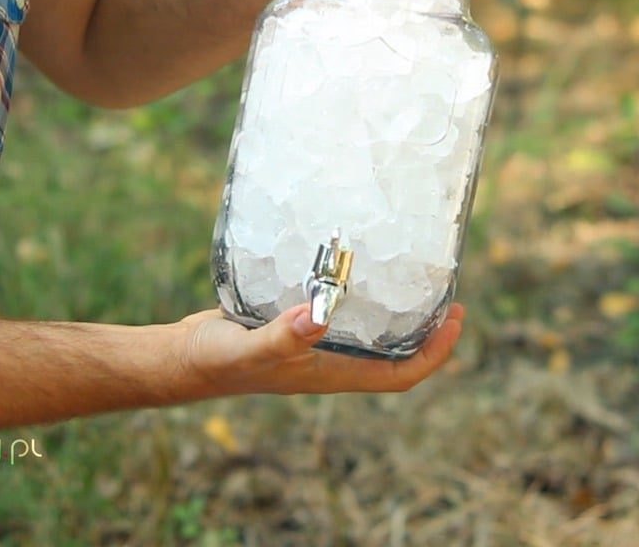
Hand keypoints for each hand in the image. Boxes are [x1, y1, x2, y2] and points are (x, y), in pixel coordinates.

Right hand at [176, 302, 464, 396]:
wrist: (181, 358)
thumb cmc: (215, 360)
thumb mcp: (249, 346)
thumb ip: (282, 335)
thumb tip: (319, 317)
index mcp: (332, 374)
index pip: (399, 374)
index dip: (435, 353)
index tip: (456, 319)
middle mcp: (332, 361)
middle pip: (396, 353)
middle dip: (428, 329)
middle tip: (450, 293)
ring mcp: (317, 345)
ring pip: (372, 332)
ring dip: (398, 310)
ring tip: (415, 274)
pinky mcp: (299, 324)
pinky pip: (343, 312)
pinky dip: (360, 293)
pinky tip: (357, 263)